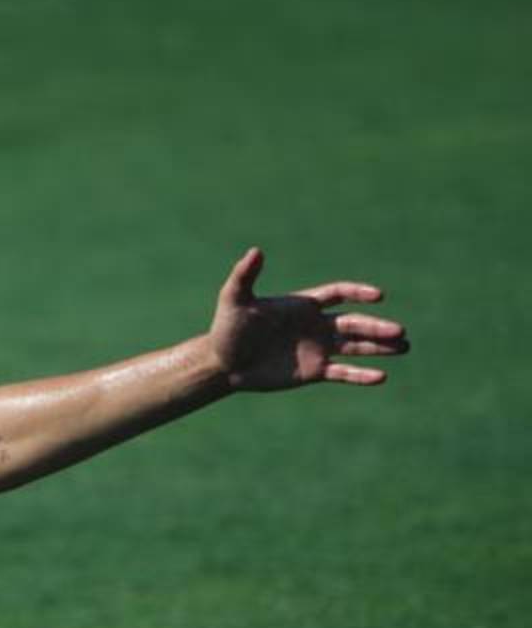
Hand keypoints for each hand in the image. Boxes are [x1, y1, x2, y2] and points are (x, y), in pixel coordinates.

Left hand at [207, 248, 408, 390]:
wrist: (222, 363)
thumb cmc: (227, 328)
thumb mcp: (235, 299)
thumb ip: (245, 276)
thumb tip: (255, 251)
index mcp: (302, 305)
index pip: (338, 294)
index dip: (358, 293)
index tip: (378, 296)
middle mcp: (315, 325)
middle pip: (354, 323)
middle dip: (377, 327)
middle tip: (400, 331)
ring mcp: (317, 349)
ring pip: (356, 346)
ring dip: (379, 346)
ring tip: (405, 346)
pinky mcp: (313, 371)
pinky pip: (343, 373)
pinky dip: (361, 375)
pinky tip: (381, 376)